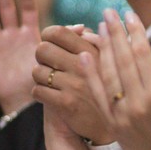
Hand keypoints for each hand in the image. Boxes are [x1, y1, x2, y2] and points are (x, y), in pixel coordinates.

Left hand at [31, 24, 113, 143]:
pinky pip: (37, 91)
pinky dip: (40, 92)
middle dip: (42, 56)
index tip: (52, 44)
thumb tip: (77, 27)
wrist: (114, 122)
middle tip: (50, 64)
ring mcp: (73, 85)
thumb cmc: (108, 85)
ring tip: (51, 80)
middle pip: (42, 49)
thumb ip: (92, 39)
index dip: (48, 36)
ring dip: (40, 76)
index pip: (57, 32)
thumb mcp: (107, 58)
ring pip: (37, 71)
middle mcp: (82, 65)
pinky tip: (50, 94)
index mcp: (90, 50)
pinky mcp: (66, 104)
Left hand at [81, 9, 150, 149]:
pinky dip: (90, 74)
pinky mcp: (111, 122)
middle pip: (123, 59)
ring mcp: (123, 113)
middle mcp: (140, 102)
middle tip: (108, 12)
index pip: (143, 54)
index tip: (129, 15)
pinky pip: (98, 94)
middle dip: (115, 33)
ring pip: (108, 74)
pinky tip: (85, 55)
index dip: (135, 32)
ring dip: (102, 49)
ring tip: (98, 27)